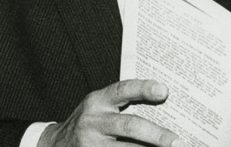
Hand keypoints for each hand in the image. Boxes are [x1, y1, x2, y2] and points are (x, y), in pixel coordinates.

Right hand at [38, 79, 182, 146]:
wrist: (54, 145)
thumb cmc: (89, 121)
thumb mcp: (101, 106)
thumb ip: (125, 103)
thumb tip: (164, 103)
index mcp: (98, 101)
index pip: (123, 89)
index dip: (143, 88)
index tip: (164, 90)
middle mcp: (93, 121)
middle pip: (129, 125)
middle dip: (156, 134)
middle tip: (177, 141)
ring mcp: (91, 144)